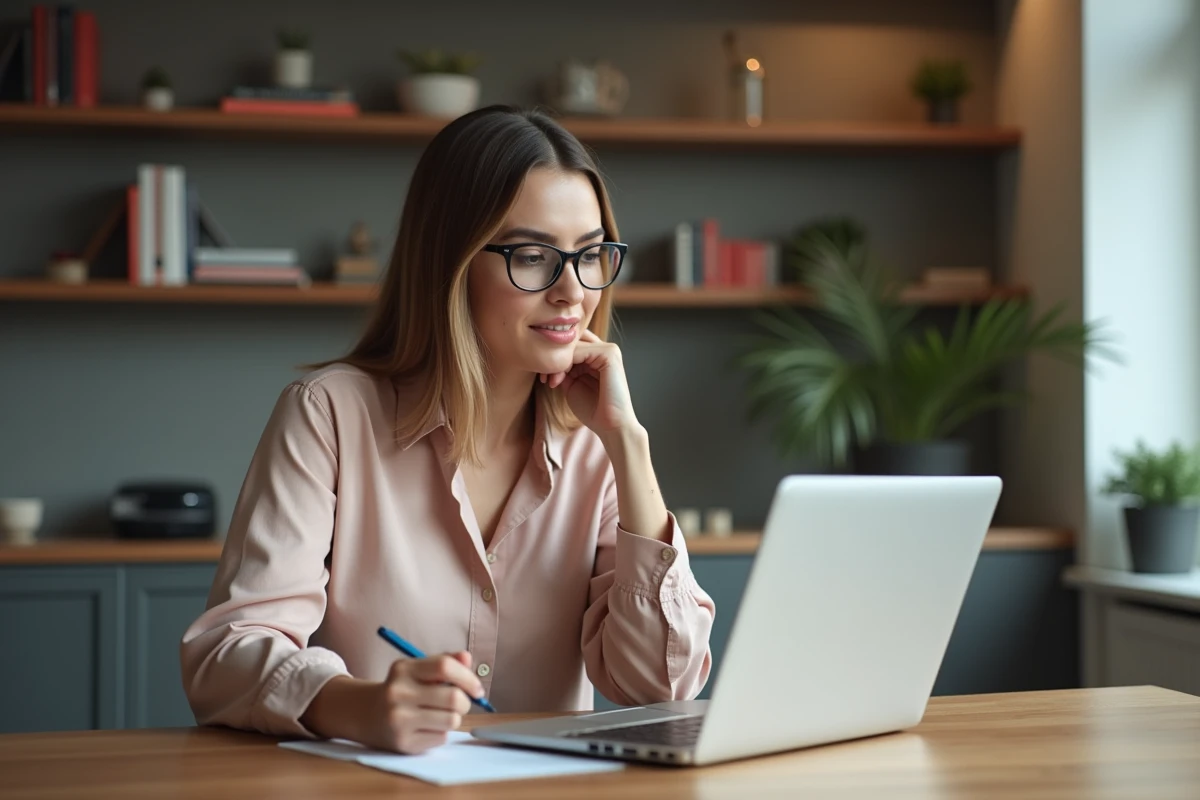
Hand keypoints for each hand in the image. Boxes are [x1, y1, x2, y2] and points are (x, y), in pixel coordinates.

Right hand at [302, 652, 482, 753]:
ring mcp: (399, 720)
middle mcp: (398, 693)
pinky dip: (441, 732)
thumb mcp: (417, 670)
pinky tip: (426, 727)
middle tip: (461, 704)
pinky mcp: (403, 742)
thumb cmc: (402, 689)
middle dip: (465, 702)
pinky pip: (441, 738)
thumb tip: (467, 659)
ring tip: (441, 715)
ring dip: (454, 718)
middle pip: (453, 697)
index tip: (476, 688)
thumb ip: (445, 662)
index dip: (468, 677)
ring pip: (452, 720)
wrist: (366, 714)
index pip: (444, 666)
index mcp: (404, 669)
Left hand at [542, 329, 639, 438]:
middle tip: (545, 378)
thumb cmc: (593, 410)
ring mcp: (609, 350)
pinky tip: (559, 380)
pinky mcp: (610, 354)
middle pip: (571, 340)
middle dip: (554, 357)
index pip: (571, 342)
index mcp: (597, 355)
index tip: (544, 377)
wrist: (611, 426)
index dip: (554, 356)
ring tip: (552, 382)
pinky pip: (579, 350)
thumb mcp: (572, 384)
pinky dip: (564, 364)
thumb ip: (564, 368)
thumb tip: (548, 356)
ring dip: (557, 362)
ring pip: (573, 344)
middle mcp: (604, 349)